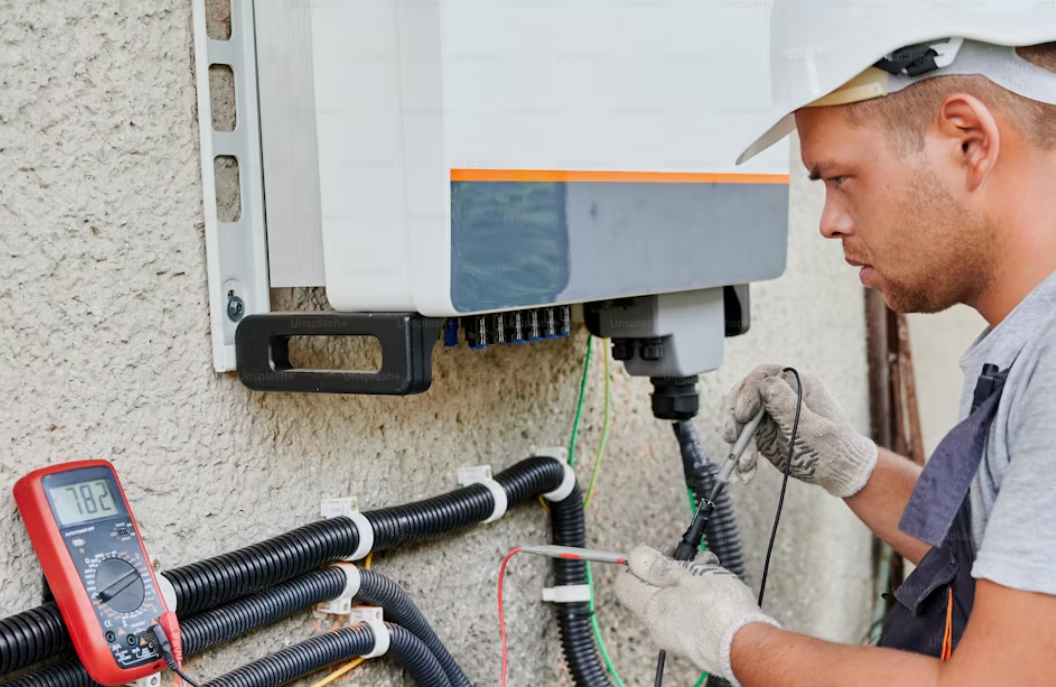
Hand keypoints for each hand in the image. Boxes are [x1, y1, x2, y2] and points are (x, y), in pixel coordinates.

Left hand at [615, 546, 777, 684]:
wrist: (747, 645)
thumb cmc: (718, 611)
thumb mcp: (686, 576)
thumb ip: (657, 566)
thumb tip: (634, 556)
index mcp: (650, 609)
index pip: (624, 583)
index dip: (638, 564)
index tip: (658, 553)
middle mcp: (659, 625)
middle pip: (654, 588)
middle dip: (672, 568)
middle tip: (691, 558)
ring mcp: (677, 635)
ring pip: (676, 597)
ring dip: (691, 579)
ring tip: (711, 570)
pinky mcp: (696, 639)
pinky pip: (691, 612)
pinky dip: (701, 596)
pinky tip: (718, 586)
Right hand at [722, 365, 877, 497]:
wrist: (838, 472)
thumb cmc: (832, 448)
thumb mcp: (810, 428)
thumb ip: (787, 406)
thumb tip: (765, 383)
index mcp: (798, 384)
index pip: (763, 375)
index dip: (748, 391)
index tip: (743, 414)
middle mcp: (781, 395)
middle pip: (745, 395)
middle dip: (735, 418)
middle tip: (732, 437)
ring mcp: (770, 413)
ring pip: (740, 419)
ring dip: (739, 442)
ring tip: (745, 463)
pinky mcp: (763, 432)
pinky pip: (744, 439)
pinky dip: (742, 456)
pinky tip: (747, 472)